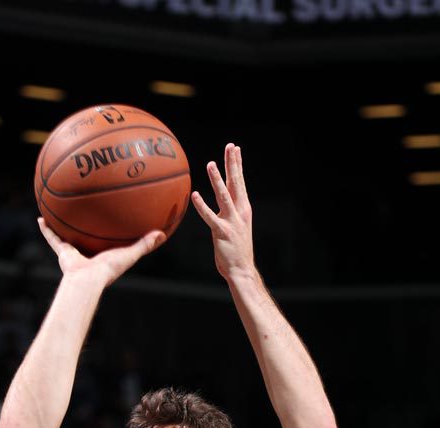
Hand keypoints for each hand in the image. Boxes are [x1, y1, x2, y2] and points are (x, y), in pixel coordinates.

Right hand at [38, 219, 164, 286]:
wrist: (88, 279)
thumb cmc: (109, 270)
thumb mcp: (130, 254)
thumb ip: (144, 244)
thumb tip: (162, 233)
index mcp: (103, 255)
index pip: (107, 241)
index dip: (109, 233)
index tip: (110, 223)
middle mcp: (87, 254)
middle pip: (85, 237)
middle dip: (84, 227)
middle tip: (83, 214)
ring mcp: (74, 253)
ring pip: (66, 236)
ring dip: (61, 226)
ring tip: (55, 211)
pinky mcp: (63, 252)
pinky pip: (53, 238)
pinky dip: (46, 230)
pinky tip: (40, 217)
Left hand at [191, 143, 254, 281]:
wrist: (241, 269)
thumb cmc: (237, 249)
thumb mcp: (236, 227)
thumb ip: (229, 213)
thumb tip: (222, 203)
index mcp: (243, 209)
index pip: (240, 182)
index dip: (237, 165)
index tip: (235, 149)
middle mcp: (240, 212)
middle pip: (236, 183)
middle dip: (232, 164)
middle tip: (230, 146)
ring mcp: (231, 222)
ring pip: (224, 196)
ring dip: (217, 179)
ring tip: (211, 163)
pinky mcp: (222, 232)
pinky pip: (210, 217)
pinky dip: (202, 205)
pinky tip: (196, 195)